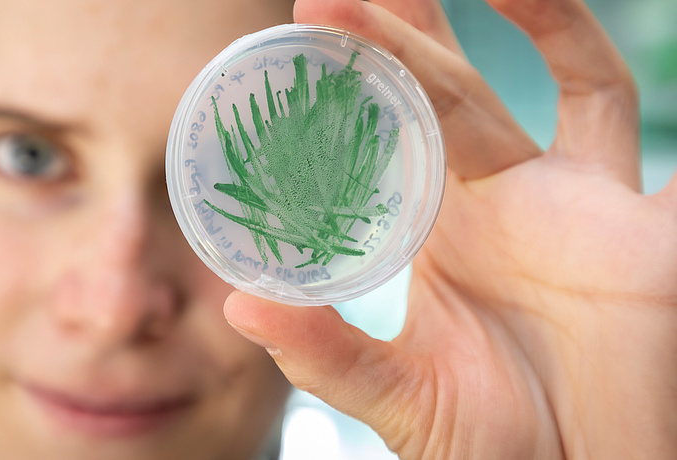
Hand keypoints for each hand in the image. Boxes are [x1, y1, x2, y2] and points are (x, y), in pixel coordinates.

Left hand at [224, 0, 676, 457]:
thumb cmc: (499, 446)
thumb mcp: (402, 398)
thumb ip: (328, 356)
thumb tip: (240, 309)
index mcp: (441, 233)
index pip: (391, 135)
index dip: (351, 88)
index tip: (297, 39)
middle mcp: (505, 202)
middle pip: (453, 90)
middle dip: (401, 34)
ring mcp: (576, 203)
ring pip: (552, 82)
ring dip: (519, 19)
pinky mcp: (642, 228)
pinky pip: (644, 138)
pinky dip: (613, 81)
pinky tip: (568, 13)